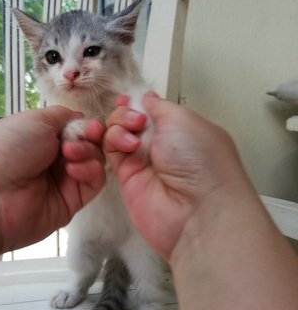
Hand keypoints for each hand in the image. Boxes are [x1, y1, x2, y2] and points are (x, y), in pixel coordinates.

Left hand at [0, 106, 105, 254]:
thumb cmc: (5, 150)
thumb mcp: (36, 119)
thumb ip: (65, 116)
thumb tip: (83, 119)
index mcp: (42, 137)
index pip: (78, 129)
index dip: (89, 126)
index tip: (92, 126)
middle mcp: (53, 158)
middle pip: (90, 145)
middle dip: (89, 139)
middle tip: (78, 139)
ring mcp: (62, 181)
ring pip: (95, 163)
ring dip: (89, 154)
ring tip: (70, 154)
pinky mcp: (70, 202)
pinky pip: (93, 184)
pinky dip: (90, 172)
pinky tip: (73, 169)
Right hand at [105, 93, 251, 260]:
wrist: (197, 211)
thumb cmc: (200, 159)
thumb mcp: (184, 119)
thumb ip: (159, 106)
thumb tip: (146, 98)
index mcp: (180, 127)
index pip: (150, 109)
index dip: (137, 102)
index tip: (130, 99)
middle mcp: (161, 143)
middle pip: (130, 118)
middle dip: (126, 112)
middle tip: (137, 122)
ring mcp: (143, 160)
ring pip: (117, 132)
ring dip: (118, 125)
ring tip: (133, 137)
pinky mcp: (126, 177)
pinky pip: (110, 152)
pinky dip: (110, 141)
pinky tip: (124, 145)